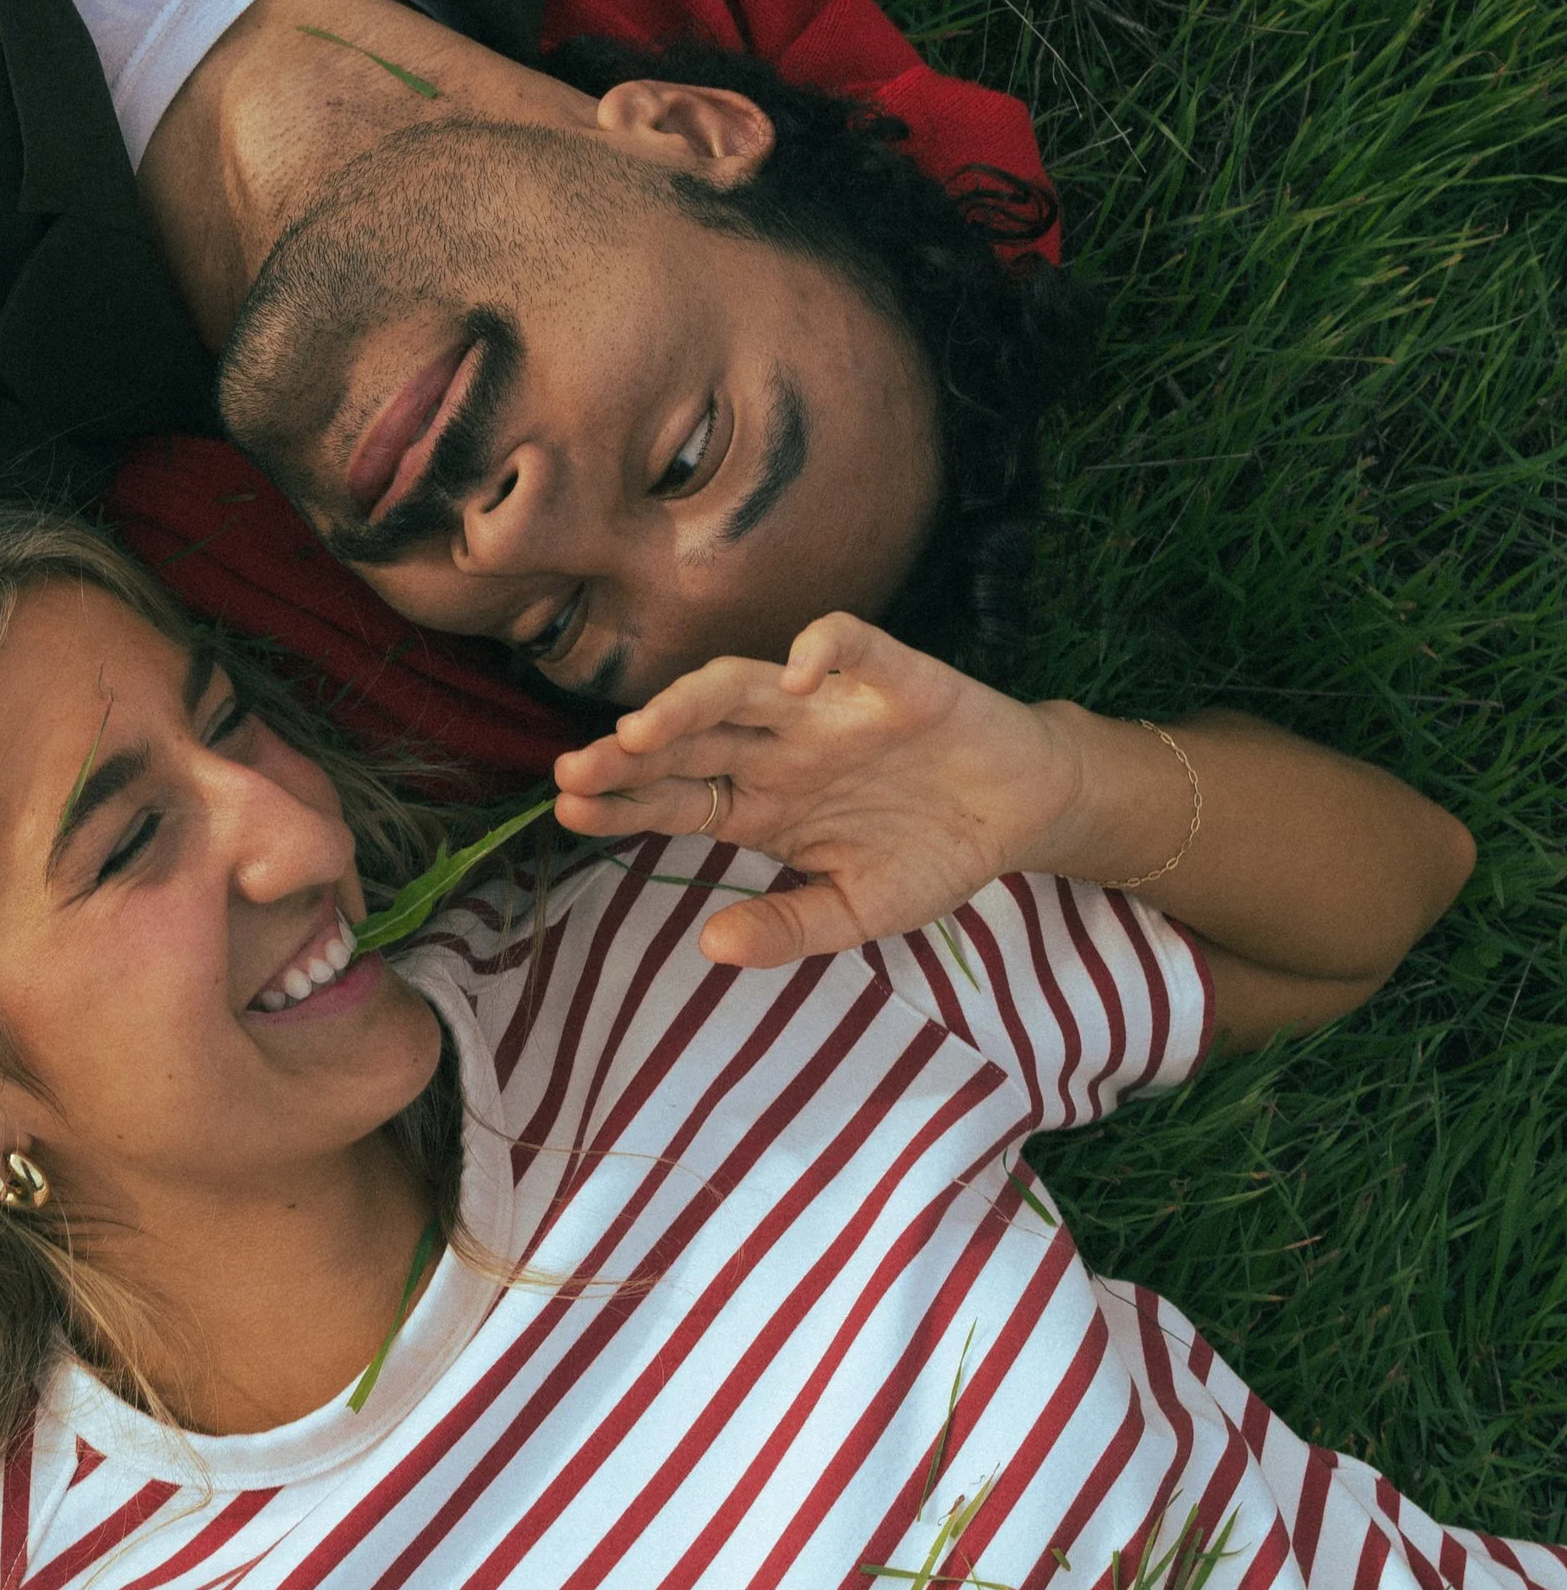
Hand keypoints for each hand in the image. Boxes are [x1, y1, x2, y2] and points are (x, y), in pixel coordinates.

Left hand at [552, 614, 1083, 969]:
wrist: (1021, 813)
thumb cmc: (930, 853)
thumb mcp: (856, 911)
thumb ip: (787, 928)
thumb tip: (710, 945)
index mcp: (761, 802)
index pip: (675, 796)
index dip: (624, 802)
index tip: (569, 810)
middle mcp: (779, 746)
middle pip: (689, 738)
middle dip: (630, 753)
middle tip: (576, 769)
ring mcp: (829, 708)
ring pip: (744, 685)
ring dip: (690, 701)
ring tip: (644, 729)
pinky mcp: (892, 677)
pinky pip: (848, 644)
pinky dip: (822, 648)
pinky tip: (799, 676)